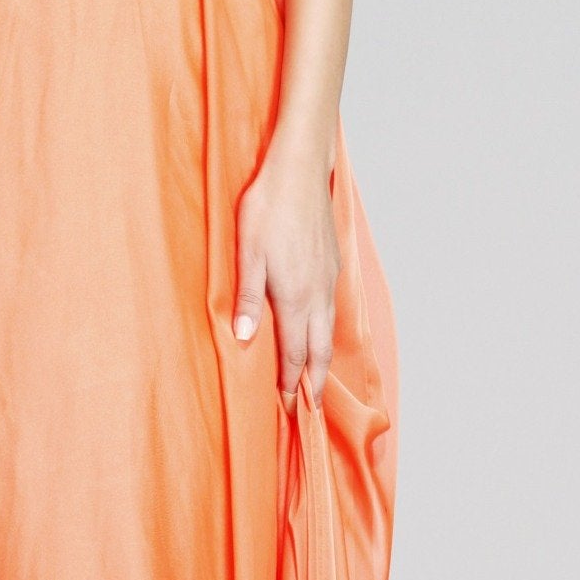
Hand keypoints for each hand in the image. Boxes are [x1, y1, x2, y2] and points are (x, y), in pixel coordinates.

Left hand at [232, 132, 339, 411]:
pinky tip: (320, 329)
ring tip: (318, 378)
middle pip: (320, 349)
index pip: (295, 353)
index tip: (290, 407)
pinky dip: (327, 330)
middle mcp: (317, 293)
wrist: (299, 170)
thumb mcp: (247, 253)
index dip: (292, 382)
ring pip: (329, 329)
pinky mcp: (332, 263)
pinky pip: (331, 308)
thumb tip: (247, 339)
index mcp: (295, 297)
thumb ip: (249, 298)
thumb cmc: (268, 208)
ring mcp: (328, 278)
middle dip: (315, 382)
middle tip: (312, 409)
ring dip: (323, 358)